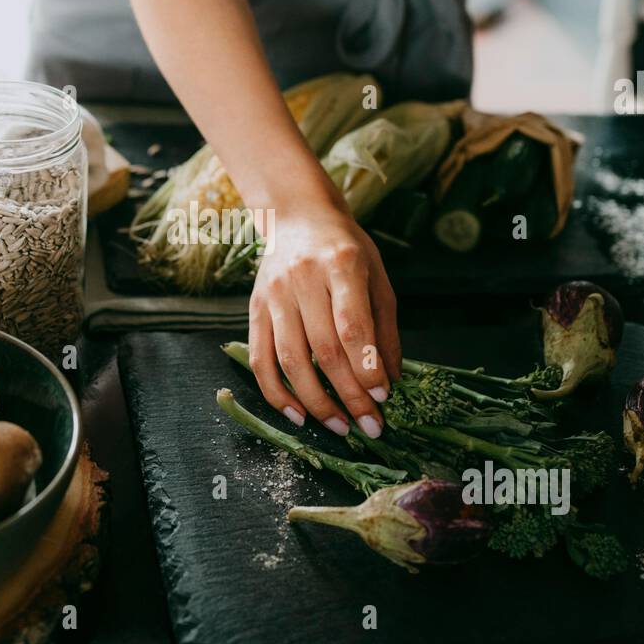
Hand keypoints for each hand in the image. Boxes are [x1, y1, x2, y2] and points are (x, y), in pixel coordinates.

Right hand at [247, 201, 400, 438]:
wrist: (298, 216)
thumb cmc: (346, 249)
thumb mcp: (377, 278)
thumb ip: (384, 330)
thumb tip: (389, 382)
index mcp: (340, 265)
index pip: (352, 326)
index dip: (366, 367)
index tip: (382, 398)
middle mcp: (303, 279)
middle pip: (324, 349)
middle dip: (348, 395)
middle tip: (368, 425)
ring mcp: (274, 295)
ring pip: (290, 360)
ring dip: (315, 402)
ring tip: (338, 427)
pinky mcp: (254, 309)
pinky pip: (260, 359)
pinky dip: (277, 393)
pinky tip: (298, 416)